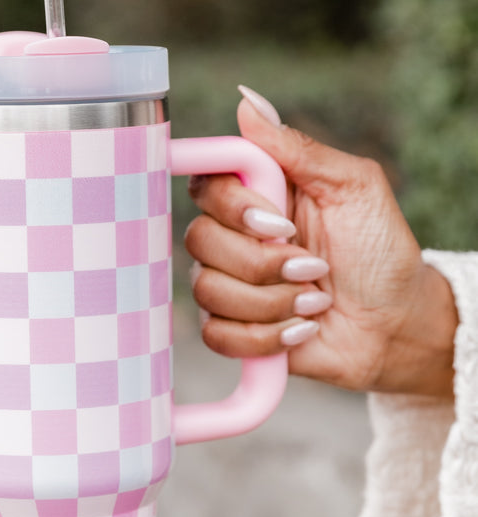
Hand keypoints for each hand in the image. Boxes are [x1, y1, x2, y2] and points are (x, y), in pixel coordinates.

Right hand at [185, 87, 457, 396]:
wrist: (393, 323)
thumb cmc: (379, 251)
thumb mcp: (354, 188)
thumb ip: (298, 149)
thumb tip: (247, 102)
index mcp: (257, 197)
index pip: (204, 184)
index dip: (230, 205)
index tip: (277, 221)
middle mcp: (234, 238)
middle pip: (198, 240)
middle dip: (262, 261)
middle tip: (312, 266)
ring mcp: (230, 285)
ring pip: (207, 290)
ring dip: (272, 301)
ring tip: (315, 299)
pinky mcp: (233, 329)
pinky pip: (217, 335)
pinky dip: (265, 337)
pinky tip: (299, 329)